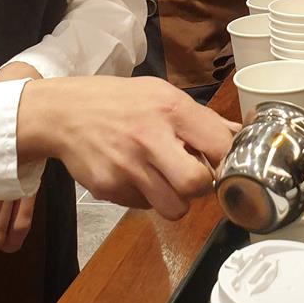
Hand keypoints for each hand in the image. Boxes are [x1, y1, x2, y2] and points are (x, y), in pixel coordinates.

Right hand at [17, 76, 237, 220]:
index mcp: (170, 109)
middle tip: (193, 177)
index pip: (219, 146)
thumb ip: (200, 119)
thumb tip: (240, 135)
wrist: (63, 112)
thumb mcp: (161, 94)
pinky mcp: (109, 187)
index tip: (223, 163)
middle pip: (197, 185)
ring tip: (164, 179)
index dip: (227, 160)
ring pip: (174, 207)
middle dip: (202, 187)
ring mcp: (127, 166)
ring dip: (176, 199)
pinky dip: (146, 197)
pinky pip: (144, 207)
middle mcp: (150, 137)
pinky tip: (135, 175)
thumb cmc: (119, 101)